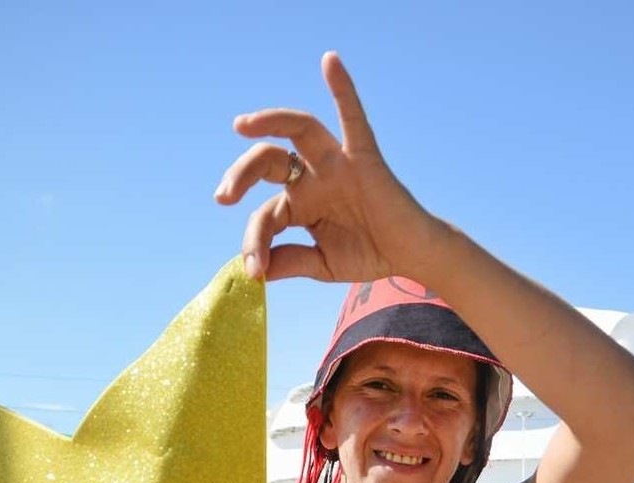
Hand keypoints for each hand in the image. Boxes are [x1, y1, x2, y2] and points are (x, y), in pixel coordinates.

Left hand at [214, 52, 444, 283]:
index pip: (266, 214)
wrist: (409, 256)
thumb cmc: (369, 255)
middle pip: (267, 161)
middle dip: (241, 175)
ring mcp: (336, 163)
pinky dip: (343, 89)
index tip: (255, 270)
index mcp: (300, 202)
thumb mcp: (321, 264)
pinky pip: (353, 118)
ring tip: (242, 125)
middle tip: (223, 197)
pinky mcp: (364, 157)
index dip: (256, 241)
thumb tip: (257, 271)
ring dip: (270, 120)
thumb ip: (290, 261)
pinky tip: (330, 61)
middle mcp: (312, 176)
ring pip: (298, 129)